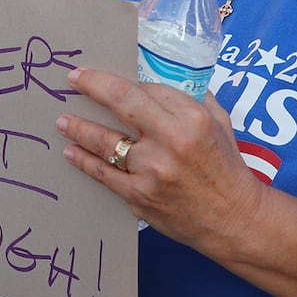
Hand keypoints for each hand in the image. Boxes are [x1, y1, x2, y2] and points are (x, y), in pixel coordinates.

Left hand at [55, 67, 256, 247]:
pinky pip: (104, 174)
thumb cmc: (227, 168)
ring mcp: (152, 171)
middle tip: (73, 79)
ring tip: (63, 120)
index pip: (147, 88)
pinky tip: (71, 152)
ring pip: (105, 141)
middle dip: (93, 85)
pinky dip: (84, 161)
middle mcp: (170, 142)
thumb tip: (162, 80)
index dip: (126, 82)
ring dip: (78, 127)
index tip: (106, 77)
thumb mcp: (220, 123)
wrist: (233, 219)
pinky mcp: (139, 196)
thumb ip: (193, 98)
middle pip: (121, 103)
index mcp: (192, 119)